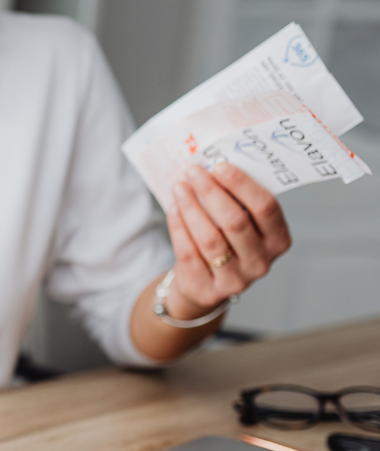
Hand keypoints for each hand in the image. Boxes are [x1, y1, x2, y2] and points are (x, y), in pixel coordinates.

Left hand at [165, 162, 291, 318]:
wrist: (206, 284)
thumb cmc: (227, 242)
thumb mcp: (243, 223)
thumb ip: (237, 200)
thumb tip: (216, 161)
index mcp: (278, 240)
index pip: (265, 208)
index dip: (242, 185)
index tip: (219, 165)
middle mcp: (261, 262)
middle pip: (235, 222)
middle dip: (211, 192)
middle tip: (193, 171)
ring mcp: (236, 279)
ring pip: (210, 239)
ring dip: (191, 208)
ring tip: (179, 187)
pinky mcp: (208, 289)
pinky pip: (189, 253)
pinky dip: (179, 227)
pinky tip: (173, 208)